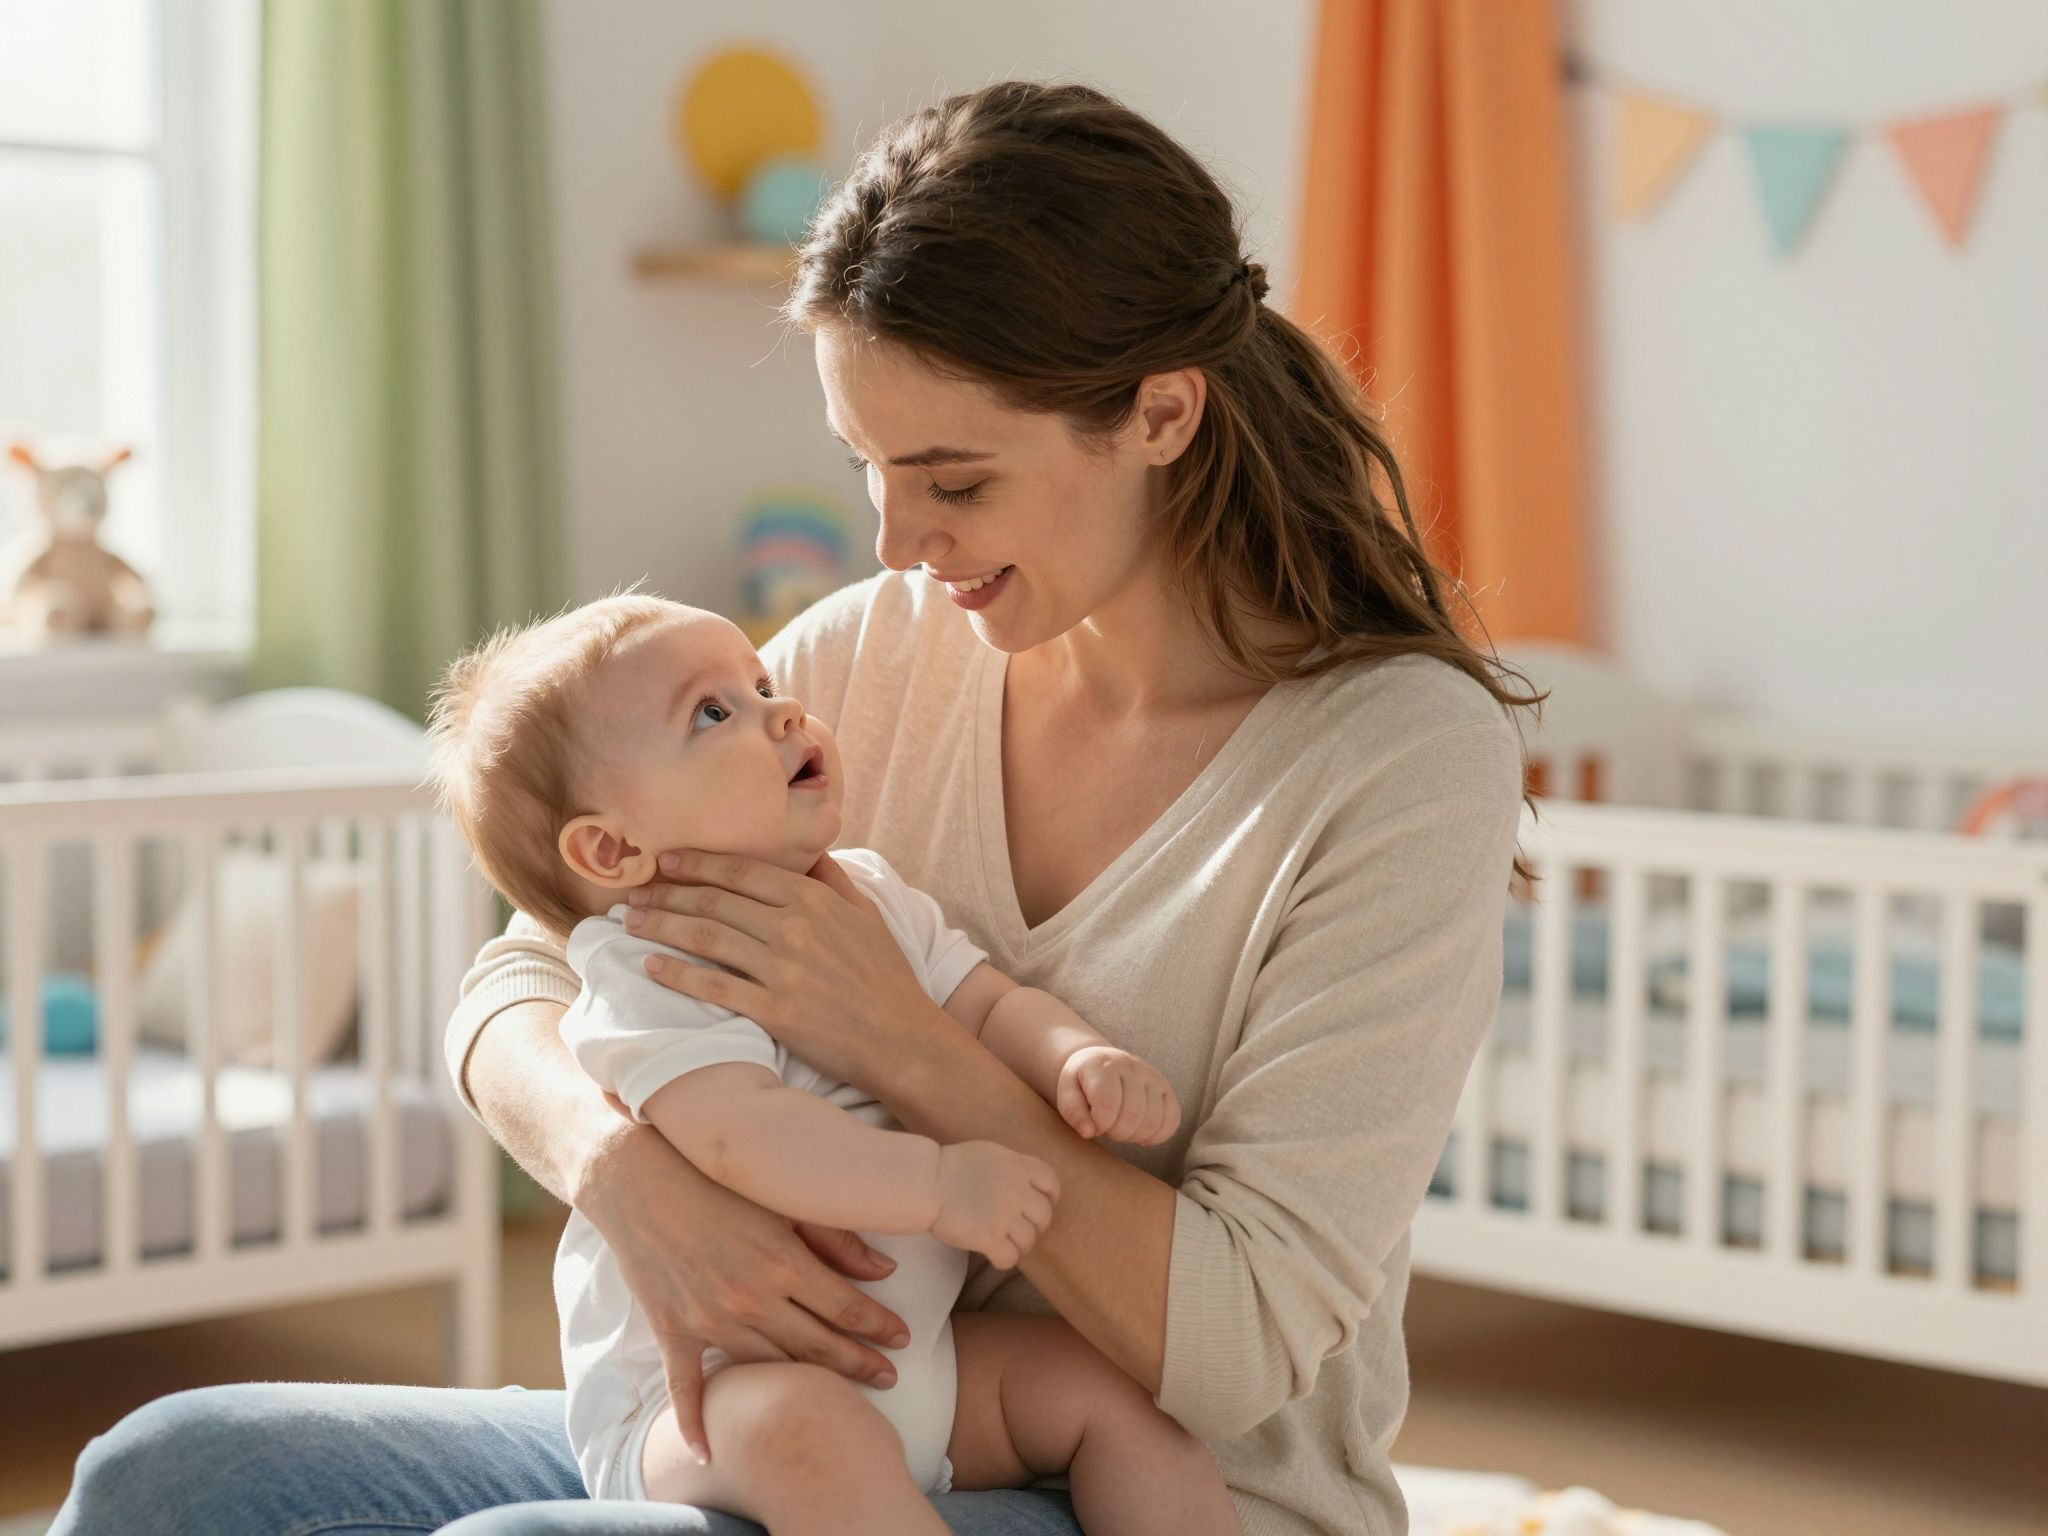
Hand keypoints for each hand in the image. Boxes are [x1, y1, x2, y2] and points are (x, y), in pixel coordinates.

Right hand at [578, 1121, 912, 1466]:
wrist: (638, 1178)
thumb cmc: (716, 1180)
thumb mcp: (783, 1199)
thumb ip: (836, 1239)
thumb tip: (885, 1272)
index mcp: (783, 1261)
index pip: (847, 1307)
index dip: (880, 1326)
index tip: (904, 1340)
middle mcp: (750, 1298)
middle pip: (817, 1345)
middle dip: (859, 1364)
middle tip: (891, 1379)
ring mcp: (709, 1320)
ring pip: (768, 1367)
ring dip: (803, 1387)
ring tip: (834, 1400)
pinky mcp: (671, 1330)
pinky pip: (686, 1387)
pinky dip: (695, 1423)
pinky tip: (710, 1456)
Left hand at [625, 849, 934, 1091]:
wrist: (901, 1038)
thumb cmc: (885, 977)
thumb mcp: (866, 915)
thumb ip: (833, 880)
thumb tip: (811, 850)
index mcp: (814, 900)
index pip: (741, 872)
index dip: (697, 864)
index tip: (665, 861)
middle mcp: (794, 928)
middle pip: (715, 902)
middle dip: (667, 894)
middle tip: (633, 893)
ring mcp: (782, 970)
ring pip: (707, 939)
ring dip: (662, 927)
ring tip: (630, 923)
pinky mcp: (773, 1011)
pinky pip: (713, 987)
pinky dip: (677, 974)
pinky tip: (651, 965)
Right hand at [930, 1140, 1059, 1268]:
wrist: (927, 1182)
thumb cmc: (951, 1167)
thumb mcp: (991, 1154)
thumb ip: (1013, 1167)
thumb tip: (1027, 1183)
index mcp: (1018, 1165)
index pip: (1051, 1183)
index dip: (1050, 1198)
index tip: (1041, 1205)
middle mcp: (1017, 1188)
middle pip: (1044, 1215)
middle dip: (1035, 1226)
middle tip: (1019, 1230)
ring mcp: (1005, 1213)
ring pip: (1029, 1240)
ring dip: (1019, 1246)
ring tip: (1005, 1244)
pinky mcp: (989, 1236)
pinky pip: (1010, 1258)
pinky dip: (1003, 1260)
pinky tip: (993, 1255)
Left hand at [1055, 1045, 1181, 1145]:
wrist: (1100, 1061)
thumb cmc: (1082, 1083)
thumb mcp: (1067, 1092)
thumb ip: (1073, 1112)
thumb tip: (1089, 1132)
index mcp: (1104, 1066)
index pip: (1108, 1104)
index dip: (1100, 1125)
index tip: (1093, 1125)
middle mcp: (1132, 1067)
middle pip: (1133, 1115)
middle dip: (1117, 1133)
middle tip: (1107, 1130)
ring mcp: (1152, 1076)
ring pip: (1153, 1120)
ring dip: (1135, 1136)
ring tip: (1121, 1131)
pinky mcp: (1166, 1088)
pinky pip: (1173, 1118)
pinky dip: (1159, 1135)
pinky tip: (1142, 1137)